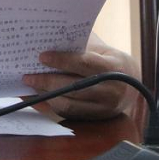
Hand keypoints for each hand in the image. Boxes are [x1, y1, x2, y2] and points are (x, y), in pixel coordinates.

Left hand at [21, 34, 140, 119]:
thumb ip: (80, 45)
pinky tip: (37, 97)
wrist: (130, 85)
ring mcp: (104, 108)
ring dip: (46, 95)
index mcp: (114, 68)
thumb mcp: (101, 49)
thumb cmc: (108, 60)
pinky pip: (68, 115)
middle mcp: (111, 91)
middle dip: (48, 82)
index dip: (62, 60)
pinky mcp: (95, 119)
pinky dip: (50, 106)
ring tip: (30, 85)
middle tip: (27, 75)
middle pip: (74, 88)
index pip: (85, 63)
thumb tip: (48, 40)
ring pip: (69, 105)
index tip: (42, 56)